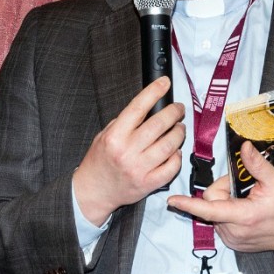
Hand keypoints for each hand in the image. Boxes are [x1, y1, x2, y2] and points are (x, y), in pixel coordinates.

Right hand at [72, 77, 185, 226]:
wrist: (94, 191)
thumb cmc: (99, 161)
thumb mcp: (104, 136)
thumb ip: (124, 122)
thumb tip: (149, 106)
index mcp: (115, 136)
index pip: (138, 107)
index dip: (154, 91)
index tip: (165, 83)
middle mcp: (127, 151)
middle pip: (159, 124)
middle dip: (174, 112)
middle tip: (178, 109)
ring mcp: (139, 168)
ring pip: (169, 145)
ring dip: (179, 133)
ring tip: (179, 128)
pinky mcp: (148, 183)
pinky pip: (171, 167)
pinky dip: (177, 157)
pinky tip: (175, 151)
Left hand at [167, 142, 273, 253]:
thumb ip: (257, 164)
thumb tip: (244, 147)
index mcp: (244, 215)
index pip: (209, 209)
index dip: (189, 204)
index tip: (173, 201)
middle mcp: (233, 231)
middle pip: (211, 203)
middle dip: (223, 191)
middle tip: (244, 188)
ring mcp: (231, 239)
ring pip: (214, 212)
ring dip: (225, 203)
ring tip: (247, 202)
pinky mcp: (231, 243)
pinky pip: (219, 222)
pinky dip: (227, 214)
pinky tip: (245, 212)